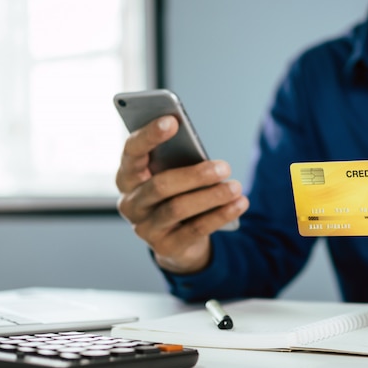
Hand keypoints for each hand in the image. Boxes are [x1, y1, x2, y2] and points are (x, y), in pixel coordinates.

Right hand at [115, 115, 249, 272]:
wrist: (178, 241)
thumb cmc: (177, 195)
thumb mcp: (175, 174)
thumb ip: (178, 160)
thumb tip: (199, 151)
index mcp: (128, 176)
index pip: (132, 152)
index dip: (149, 135)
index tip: (172, 120)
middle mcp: (130, 203)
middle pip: (160, 185)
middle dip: (195, 175)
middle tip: (224, 166)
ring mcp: (145, 228)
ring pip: (178, 208)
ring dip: (212, 196)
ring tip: (236, 187)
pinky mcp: (165, 247)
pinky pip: (195, 230)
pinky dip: (220, 215)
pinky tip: (240, 204)